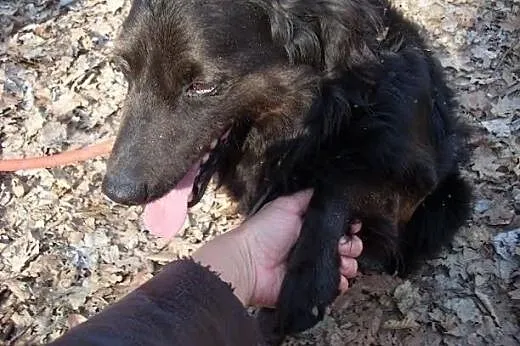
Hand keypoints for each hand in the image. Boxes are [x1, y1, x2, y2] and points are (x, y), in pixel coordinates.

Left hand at [192, 190, 362, 306]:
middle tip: (343, 244)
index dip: (348, 226)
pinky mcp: (311, 285)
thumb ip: (306, 197)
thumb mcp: (285, 205)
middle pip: (346, 245)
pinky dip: (340, 282)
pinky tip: (337, 276)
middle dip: (352, 244)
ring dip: (349, 263)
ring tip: (340, 260)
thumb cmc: (263, 232)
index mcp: (308, 227)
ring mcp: (312, 267)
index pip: (337, 226)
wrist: (250, 263)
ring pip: (345, 265)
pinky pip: (335, 285)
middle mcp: (312, 246)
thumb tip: (325, 190)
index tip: (352, 225)